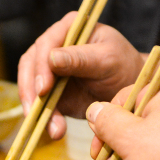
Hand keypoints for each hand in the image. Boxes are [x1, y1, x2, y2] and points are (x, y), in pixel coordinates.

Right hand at [18, 14, 145, 139]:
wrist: (129, 89)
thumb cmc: (123, 65)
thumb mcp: (106, 59)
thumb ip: (80, 58)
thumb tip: (51, 58)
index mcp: (69, 28)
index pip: (45, 45)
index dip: (40, 66)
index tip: (43, 88)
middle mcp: (55, 47)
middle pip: (30, 66)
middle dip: (31, 91)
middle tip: (35, 111)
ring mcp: (51, 71)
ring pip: (32, 88)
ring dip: (37, 110)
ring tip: (52, 128)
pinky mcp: (52, 93)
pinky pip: (42, 106)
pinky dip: (47, 120)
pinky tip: (56, 131)